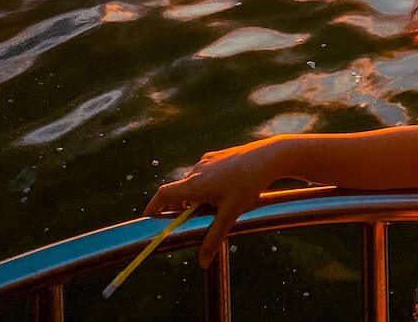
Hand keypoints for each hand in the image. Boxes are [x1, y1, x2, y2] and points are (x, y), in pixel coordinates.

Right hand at [144, 138, 280, 267]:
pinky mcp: (217, 156)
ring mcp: (207, 161)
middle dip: (177, 206)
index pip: (164, 194)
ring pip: (192, 181)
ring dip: (193, 196)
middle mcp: (197, 170)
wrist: (268, 156)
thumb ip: (214, 237)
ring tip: (206, 209)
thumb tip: (202, 262)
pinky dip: (204, 185)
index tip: (149, 218)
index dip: (154, 206)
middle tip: (183, 220)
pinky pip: (204, 173)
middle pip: (178, 191)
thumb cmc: (247, 185)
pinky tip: (222, 192)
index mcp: (194, 184)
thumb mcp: (230, 214)